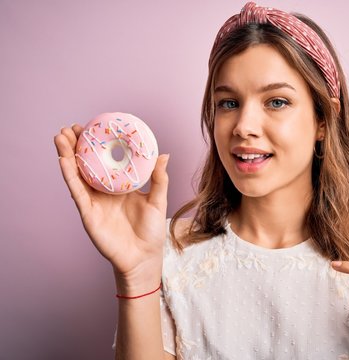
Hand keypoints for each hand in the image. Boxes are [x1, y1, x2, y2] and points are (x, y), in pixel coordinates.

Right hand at [54, 124, 169, 294]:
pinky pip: (77, 191)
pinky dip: (69, 175)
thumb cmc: (151, 231)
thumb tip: (164, 154)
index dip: (98, 145)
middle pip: (86, 164)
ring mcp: (94, 201)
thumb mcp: (158, 200)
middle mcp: (103, 191)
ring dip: (67, 155)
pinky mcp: (88, 213)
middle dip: (78, 145)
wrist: (144, 257)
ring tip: (62, 136)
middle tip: (72, 127)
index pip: (105, 161)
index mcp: (119, 186)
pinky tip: (64, 160)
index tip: (94, 126)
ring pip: (76, 174)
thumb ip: (159, 179)